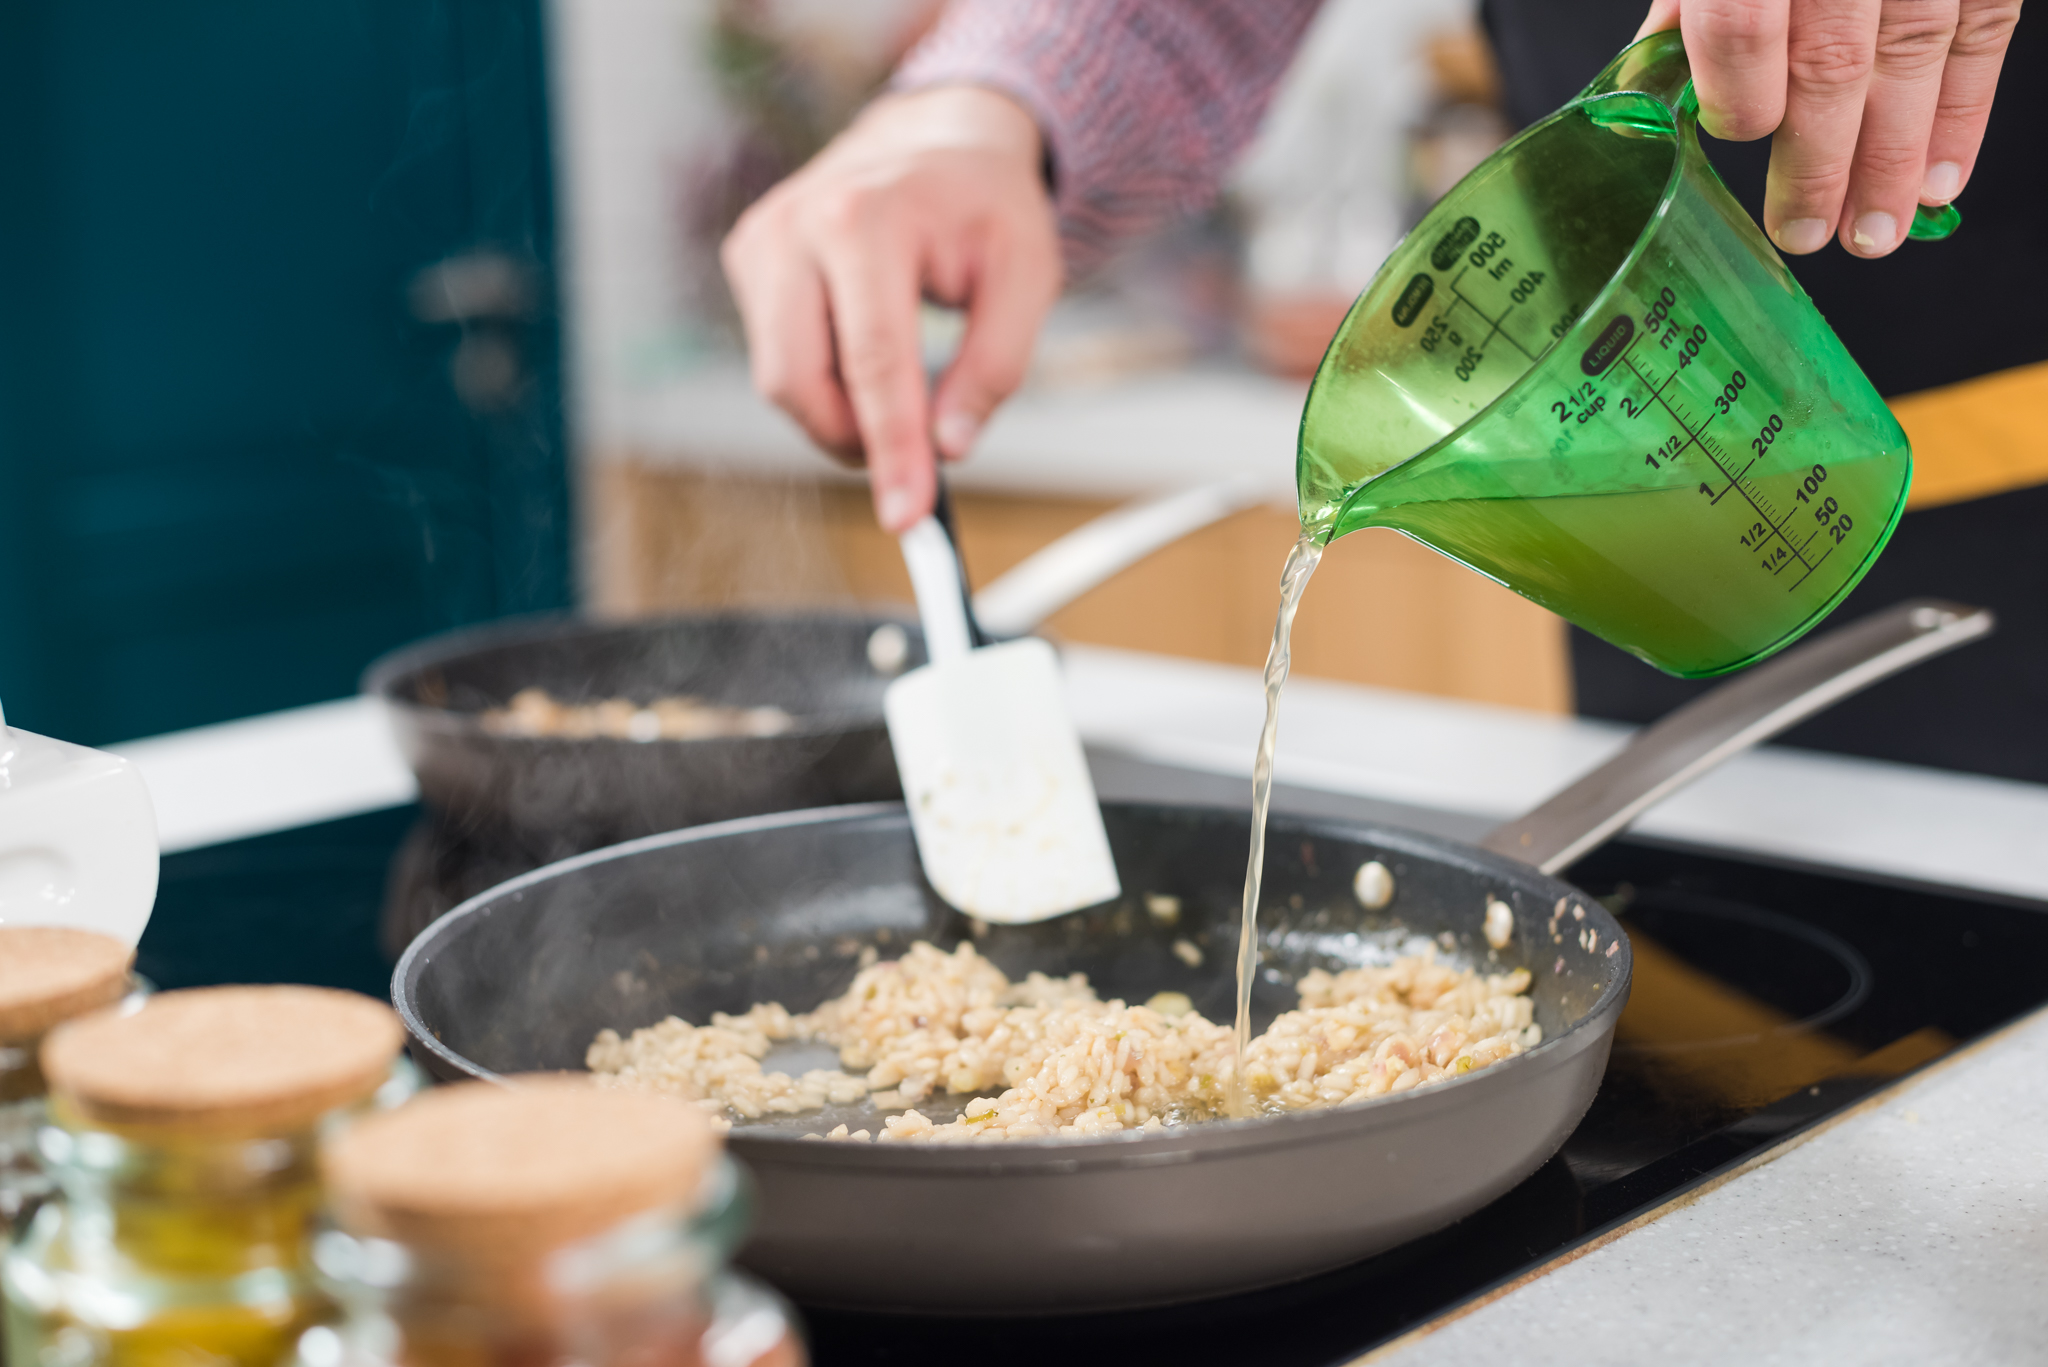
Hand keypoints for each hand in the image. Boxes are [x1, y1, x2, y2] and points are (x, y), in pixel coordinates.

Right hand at [721, 86, 1061, 531]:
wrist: (937, 139)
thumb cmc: (985, 205)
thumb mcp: (1026, 277)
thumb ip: (995, 366)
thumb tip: (950, 447)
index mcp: (868, 218)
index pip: (874, 362)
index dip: (891, 451)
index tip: (907, 517)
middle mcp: (797, 225)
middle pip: (797, 381)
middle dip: (854, 440)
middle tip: (911, 463)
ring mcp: (762, 240)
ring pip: (779, 378)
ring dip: (840, 411)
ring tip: (903, 387)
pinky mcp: (749, 258)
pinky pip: (776, 354)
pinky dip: (824, 377)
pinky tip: (866, 348)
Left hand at [1636, 0, 2020, 257]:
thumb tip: (1657, 80)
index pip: (1746, 29)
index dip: (1744, 99)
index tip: (1743, 135)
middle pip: (1831, 64)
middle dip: (1823, 165)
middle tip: (1811, 235)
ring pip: (1913, 62)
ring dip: (1896, 159)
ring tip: (1874, 231)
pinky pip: (1982, 33)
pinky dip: (1964, 111)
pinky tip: (1939, 175)